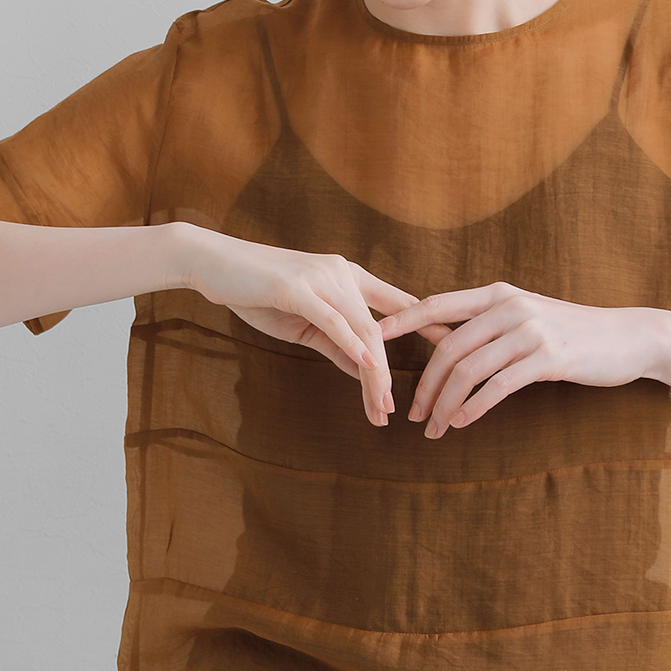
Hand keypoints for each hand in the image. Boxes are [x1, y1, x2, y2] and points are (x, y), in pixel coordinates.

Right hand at [180, 228, 454, 427]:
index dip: (429, 325)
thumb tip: (364, 370)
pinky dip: (353, 346)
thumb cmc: (257, 291)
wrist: (213, 262)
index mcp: (348, 277)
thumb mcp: (303, 322)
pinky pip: (333, 322)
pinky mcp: (299, 288)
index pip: (399, 303)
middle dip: (395, 371)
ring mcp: (323, 279)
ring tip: (384, 406)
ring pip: (362, 331)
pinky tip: (369, 369)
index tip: (457, 348)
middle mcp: (343, 274)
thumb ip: (336, 343)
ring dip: (375, 374)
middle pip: (382, 328)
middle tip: (407, 407)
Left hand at [377, 281, 656, 437]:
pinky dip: (475, 406)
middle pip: (448, 346)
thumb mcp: (525, 318)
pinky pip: (499, 385)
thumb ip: (485, 325)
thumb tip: (439, 339)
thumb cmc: (571, 332)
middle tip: (411, 414)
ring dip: (445, 403)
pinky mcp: (548, 357)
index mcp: (497, 294)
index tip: (372, 340)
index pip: (437, 305)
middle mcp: (509, 306)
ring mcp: (529, 330)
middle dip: (424, 384)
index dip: (401, 321)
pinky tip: (462, 422)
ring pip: (469, 370)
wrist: (626, 337)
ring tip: (434, 428)